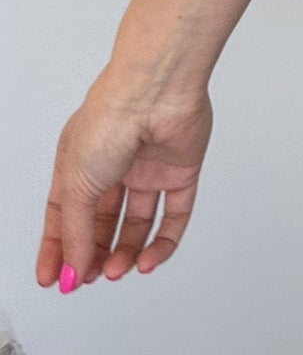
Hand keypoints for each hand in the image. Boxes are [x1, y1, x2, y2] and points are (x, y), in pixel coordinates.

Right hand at [36, 69, 212, 289]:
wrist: (156, 91)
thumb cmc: (109, 120)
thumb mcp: (75, 184)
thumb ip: (74, 231)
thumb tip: (73, 268)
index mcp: (80, 161)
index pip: (65, 214)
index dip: (58, 248)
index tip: (53, 279)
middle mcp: (114, 164)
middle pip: (103, 221)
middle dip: (94, 253)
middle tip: (90, 278)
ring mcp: (148, 168)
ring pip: (137, 222)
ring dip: (126, 252)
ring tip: (116, 270)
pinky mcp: (181, 170)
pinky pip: (174, 215)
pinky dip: (162, 243)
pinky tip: (146, 260)